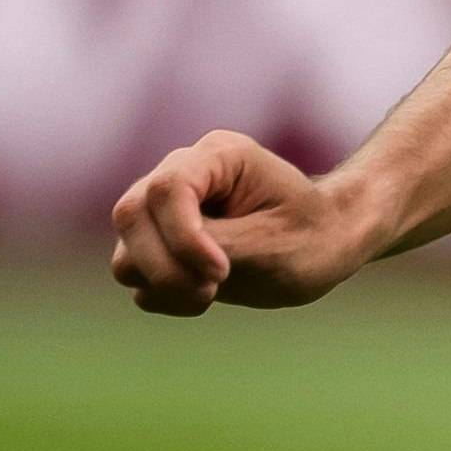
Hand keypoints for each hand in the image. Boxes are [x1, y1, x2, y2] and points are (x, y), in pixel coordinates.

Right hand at [109, 130, 381, 315]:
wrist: (324, 246)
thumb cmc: (311, 237)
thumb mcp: (272, 244)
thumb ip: (212, 244)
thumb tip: (142, 256)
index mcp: (220, 155)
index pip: (167, 188)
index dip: (183, 237)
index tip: (220, 272)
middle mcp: (183, 173)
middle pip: (132, 215)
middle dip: (166, 265)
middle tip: (215, 288)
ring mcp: (165, 209)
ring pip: (125, 253)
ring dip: (164, 284)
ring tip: (214, 291)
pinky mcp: (158, 244)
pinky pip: (134, 277)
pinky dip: (163, 296)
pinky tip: (205, 295)